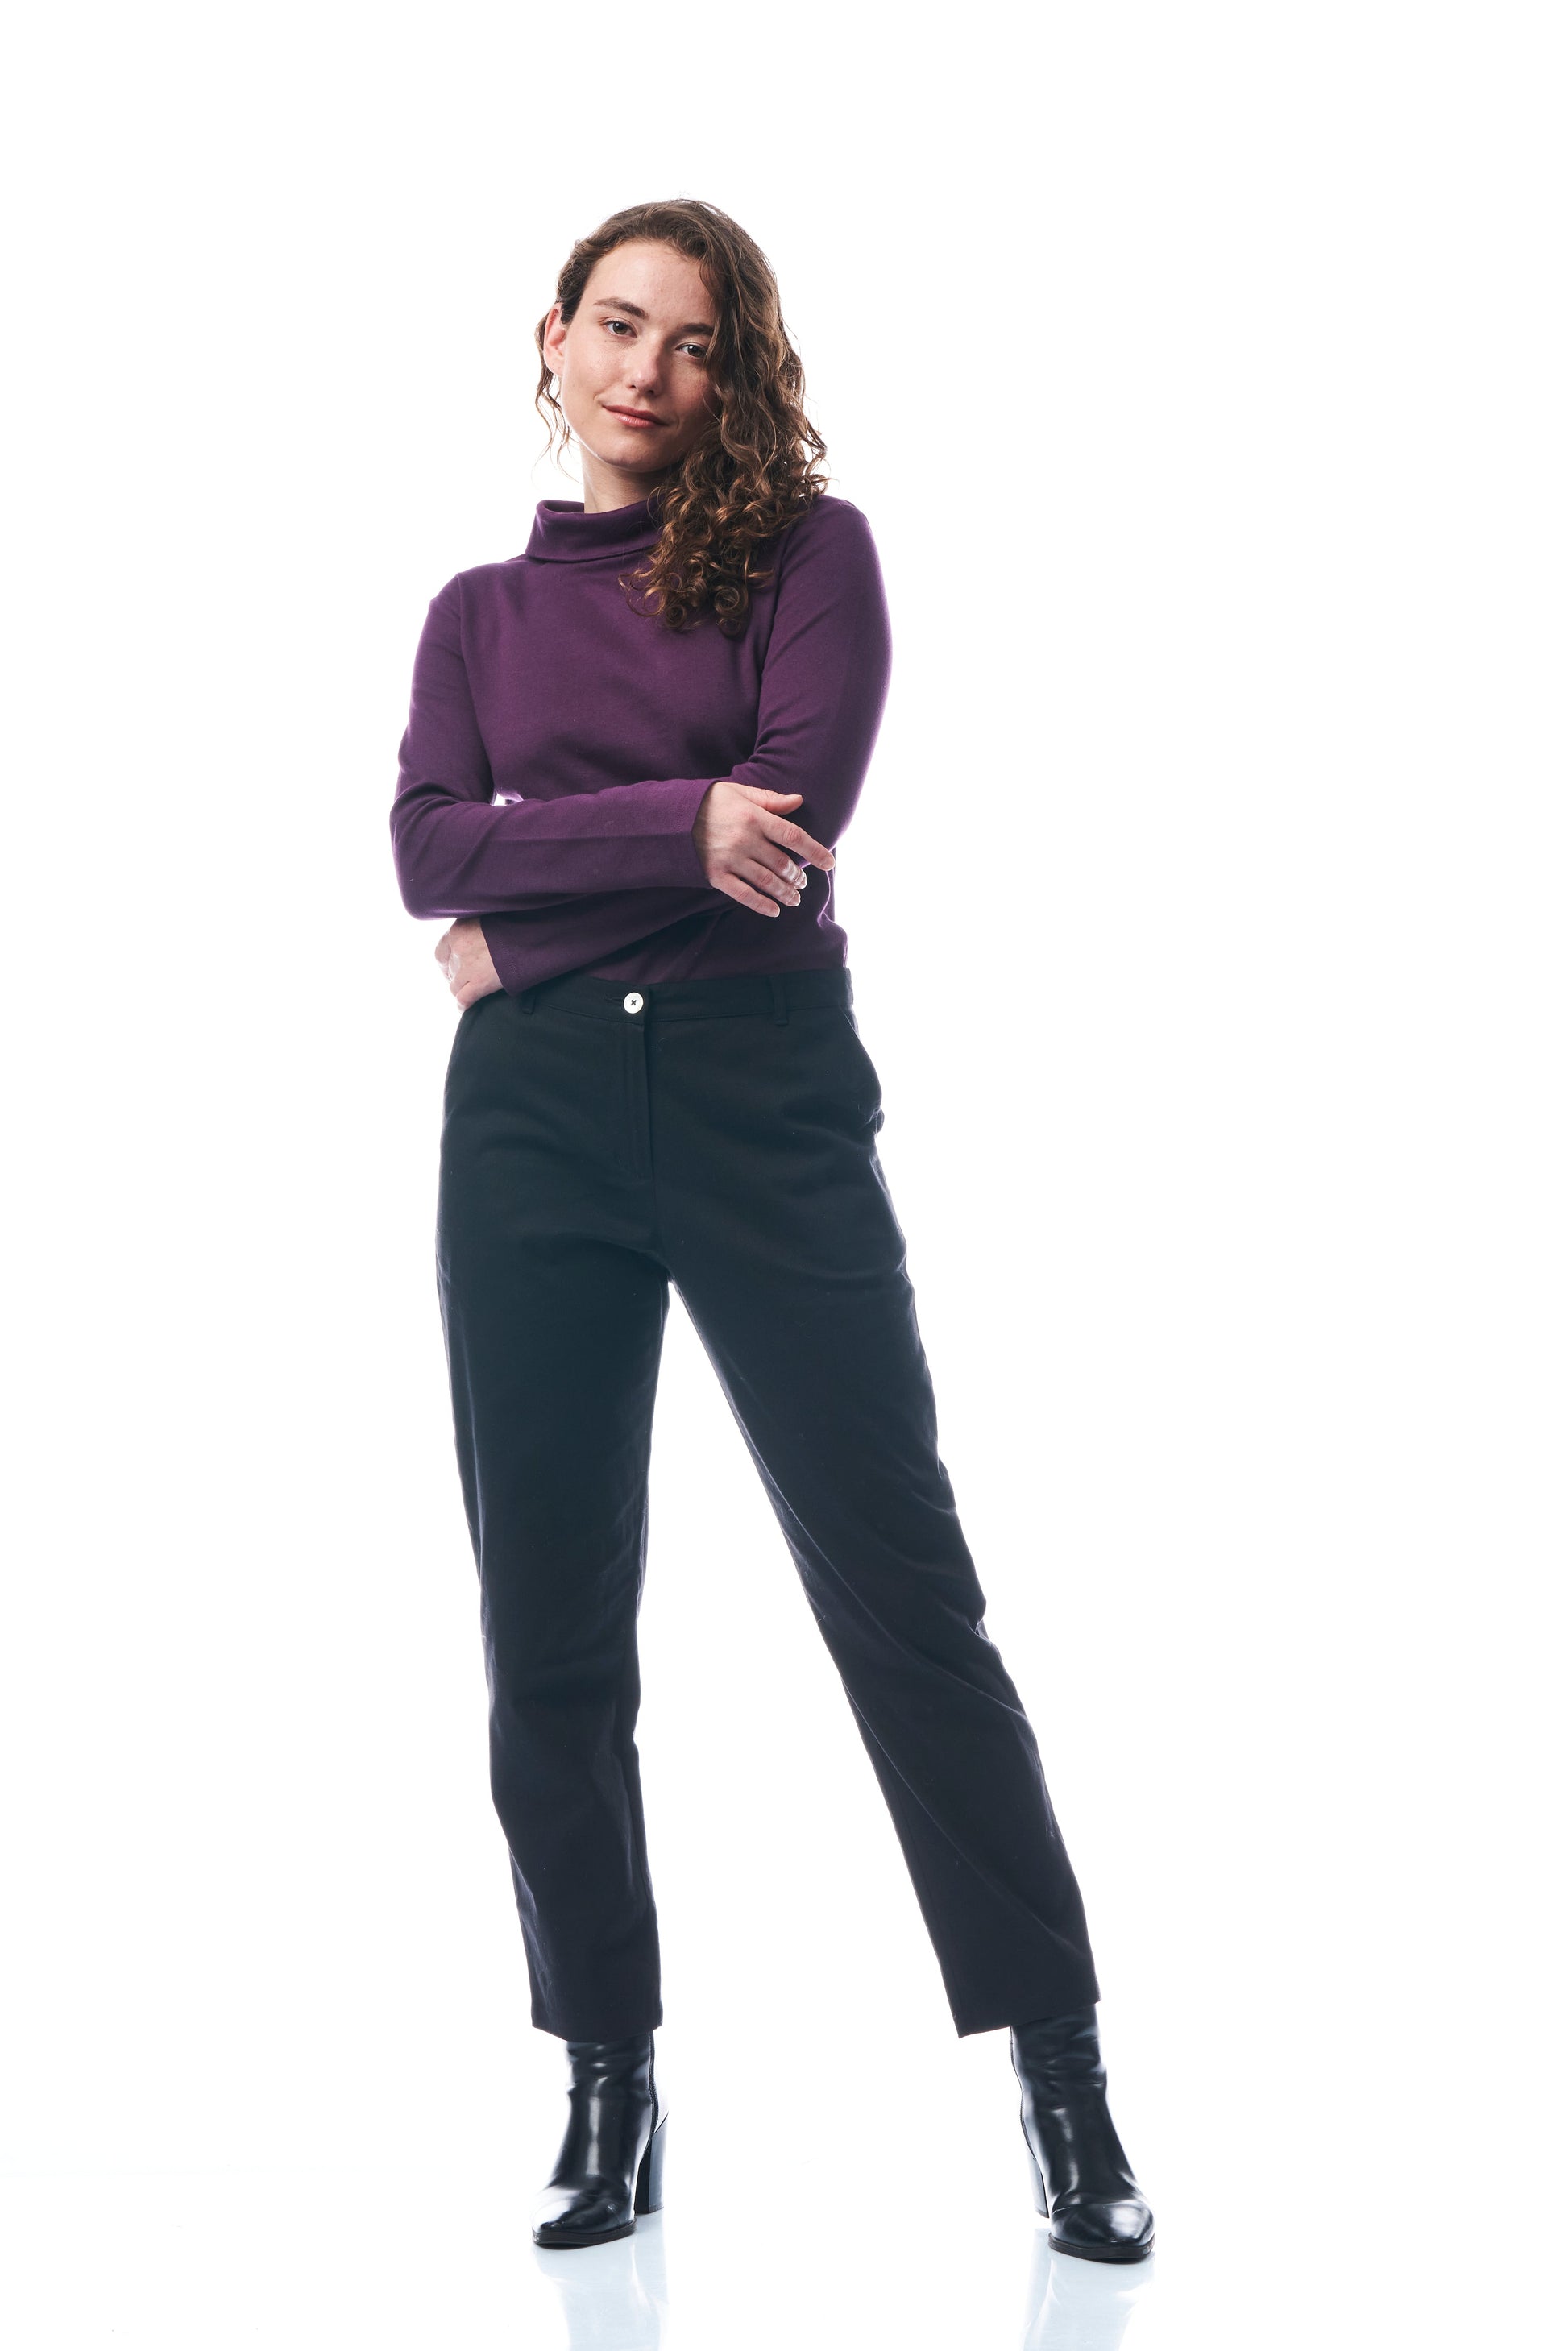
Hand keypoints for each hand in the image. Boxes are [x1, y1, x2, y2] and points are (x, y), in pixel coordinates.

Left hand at [434, 917, 503, 1007]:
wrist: (528, 937)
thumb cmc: (512, 925)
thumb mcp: (487, 921)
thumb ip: (474, 932)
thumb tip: (474, 943)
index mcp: (458, 931)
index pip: (441, 952)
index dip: (446, 962)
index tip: (451, 967)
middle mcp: (459, 949)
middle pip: (449, 970)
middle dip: (456, 976)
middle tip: (467, 978)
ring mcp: (467, 968)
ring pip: (454, 986)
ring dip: (461, 989)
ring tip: (470, 990)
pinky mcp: (479, 983)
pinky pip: (463, 999)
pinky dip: (463, 1005)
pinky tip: (465, 1007)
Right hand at [692, 780, 834, 916]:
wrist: (671, 817)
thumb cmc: (710, 802)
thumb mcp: (739, 792)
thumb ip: (770, 799)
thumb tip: (799, 800)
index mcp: (754, 817)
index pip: (793, 836)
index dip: (814, 851)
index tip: (829, 862)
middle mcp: (744, 839)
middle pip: (782, 863)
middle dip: (797, 876)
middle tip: (802, 882)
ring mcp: (730, 859)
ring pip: (767, 881)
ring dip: (786, 893)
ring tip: (795, 898)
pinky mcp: (716, 875)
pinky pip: (744, 894)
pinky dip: (762, 904)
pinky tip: (775, 910)